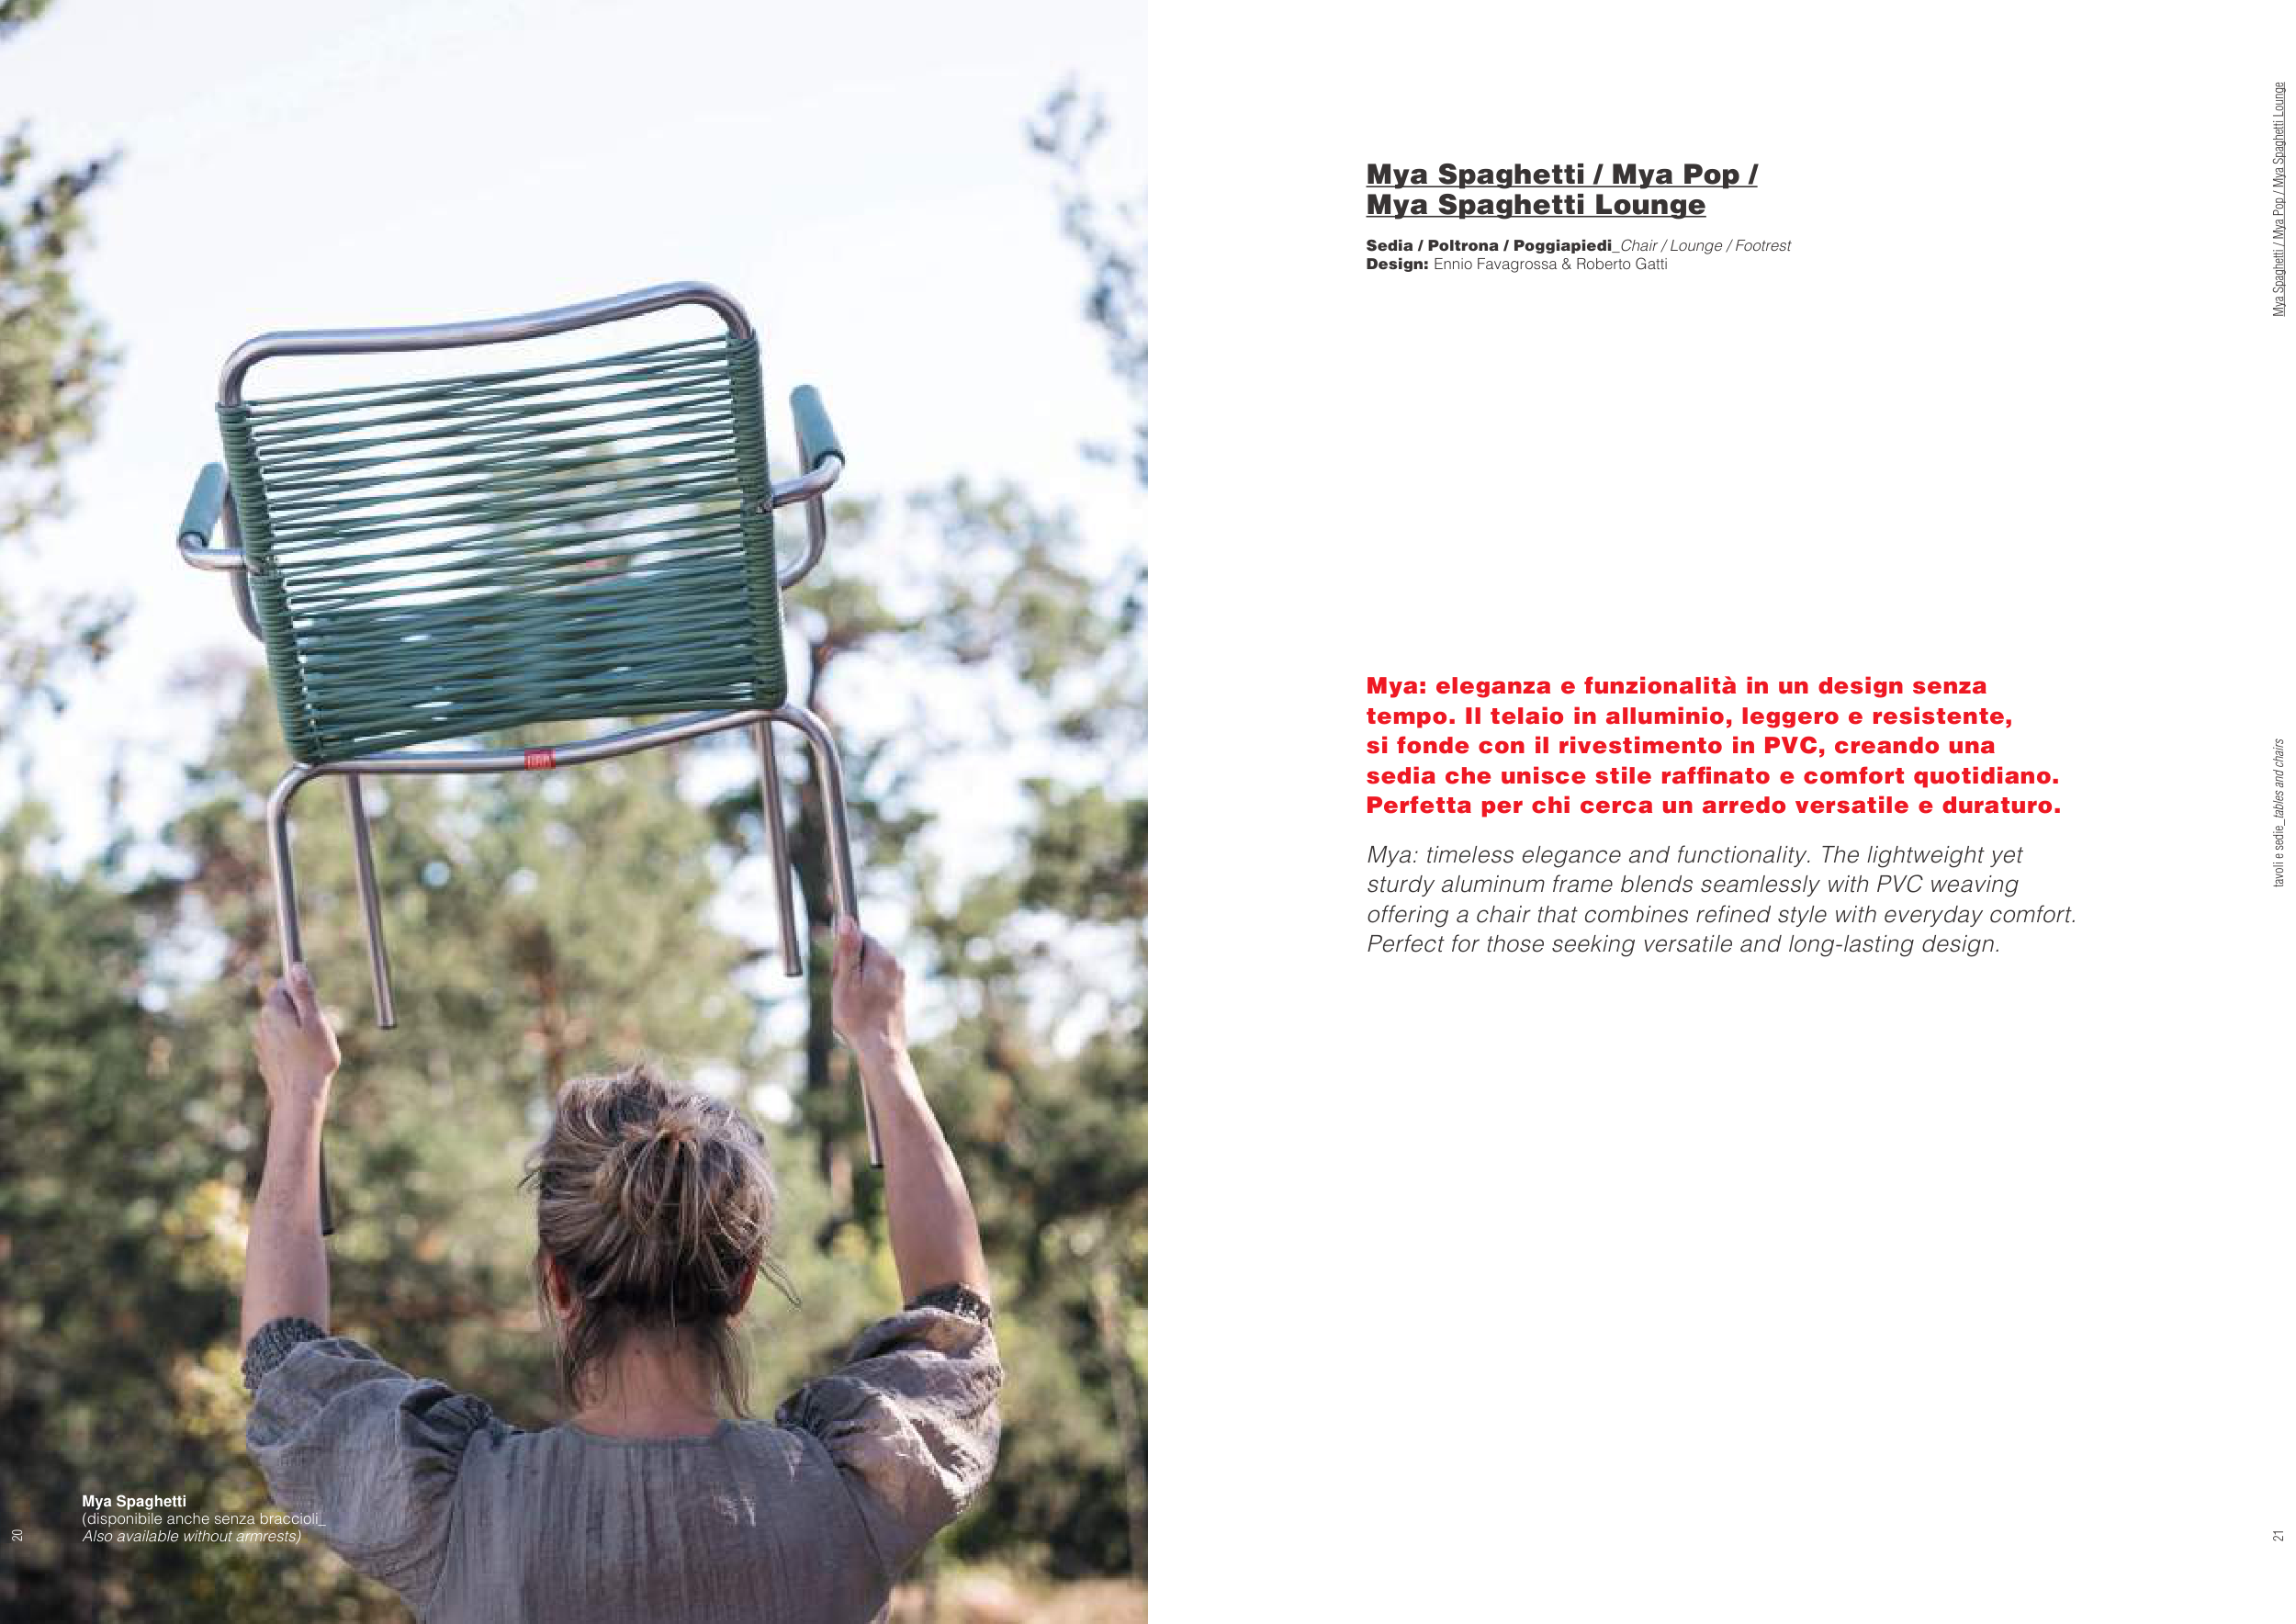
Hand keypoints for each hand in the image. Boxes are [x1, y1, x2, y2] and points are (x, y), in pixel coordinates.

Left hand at [254, 963, 339, 1110]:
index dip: (302, 993)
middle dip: (301, 1013)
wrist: (299, 1096)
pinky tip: (303, 1061)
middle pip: (284, 1006)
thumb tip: (296, 967)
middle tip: (317, 1030)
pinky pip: (280, 1044)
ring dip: (297, 1031)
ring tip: (312, 1049)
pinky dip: (291, 1047)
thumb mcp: (315, 1021)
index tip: (315, 1008)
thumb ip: (304, 993)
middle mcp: (261, 1024)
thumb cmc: (312, 1058)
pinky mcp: (265, 1058)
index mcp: (273, 1011)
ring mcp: (261, 1043)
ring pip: (282, 1026)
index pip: (283, 985)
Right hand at [830, 917, 906, 1057]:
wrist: (880, 1049)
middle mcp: (895, 965)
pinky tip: (860, 1009)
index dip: (842, 952)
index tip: (837, 971)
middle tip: (842, 990)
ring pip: (867, 969)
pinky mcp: (897, 994)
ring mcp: (898, 980)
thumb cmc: (859, 1017)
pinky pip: (875, 983)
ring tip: (851, 1002)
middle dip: (847, 967)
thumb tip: (847, 920)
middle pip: (863, 952)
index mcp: (883, 958)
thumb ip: (847, 950)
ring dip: (854, 981)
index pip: (858, 936)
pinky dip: (863, 991)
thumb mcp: (845, 980)